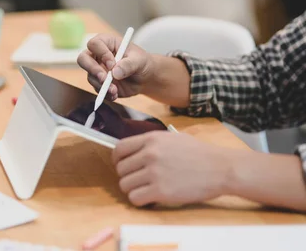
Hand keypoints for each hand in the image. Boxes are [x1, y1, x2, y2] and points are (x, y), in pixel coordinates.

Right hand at [77, 34, 154, 99]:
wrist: (144, 77)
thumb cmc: (142, 62)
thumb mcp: (139, 61)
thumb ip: (128, 65)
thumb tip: (115, 73)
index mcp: (106, 43)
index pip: (94, 44)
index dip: (101, 54)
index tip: (112, 64)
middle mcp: (98, 55)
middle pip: (83, 59)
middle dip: (93, 70)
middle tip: (105, 79)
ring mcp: (97, 69)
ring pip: (90, 76)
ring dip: (101, 85)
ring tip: (115, 90)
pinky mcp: (99, 82)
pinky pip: (96, 88)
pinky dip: (105, 93)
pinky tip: (115, 94)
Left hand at [112, 131, 240, 206]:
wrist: (222, 168)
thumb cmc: (200, 154)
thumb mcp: (173, 138)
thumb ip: (151, 143)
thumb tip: (131, 152)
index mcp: (151, 139)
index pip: (119, 149)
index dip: (117, 160)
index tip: (122, 166)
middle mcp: (150, 154)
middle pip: (120, 169)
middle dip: (127, 176)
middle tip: (139, 180)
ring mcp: (154, 173)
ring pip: (124, 185)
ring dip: (133, 189)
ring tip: (145, 189)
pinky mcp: (160, 191)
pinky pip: (135, 198)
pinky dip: (140, 200)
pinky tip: (150, 197)